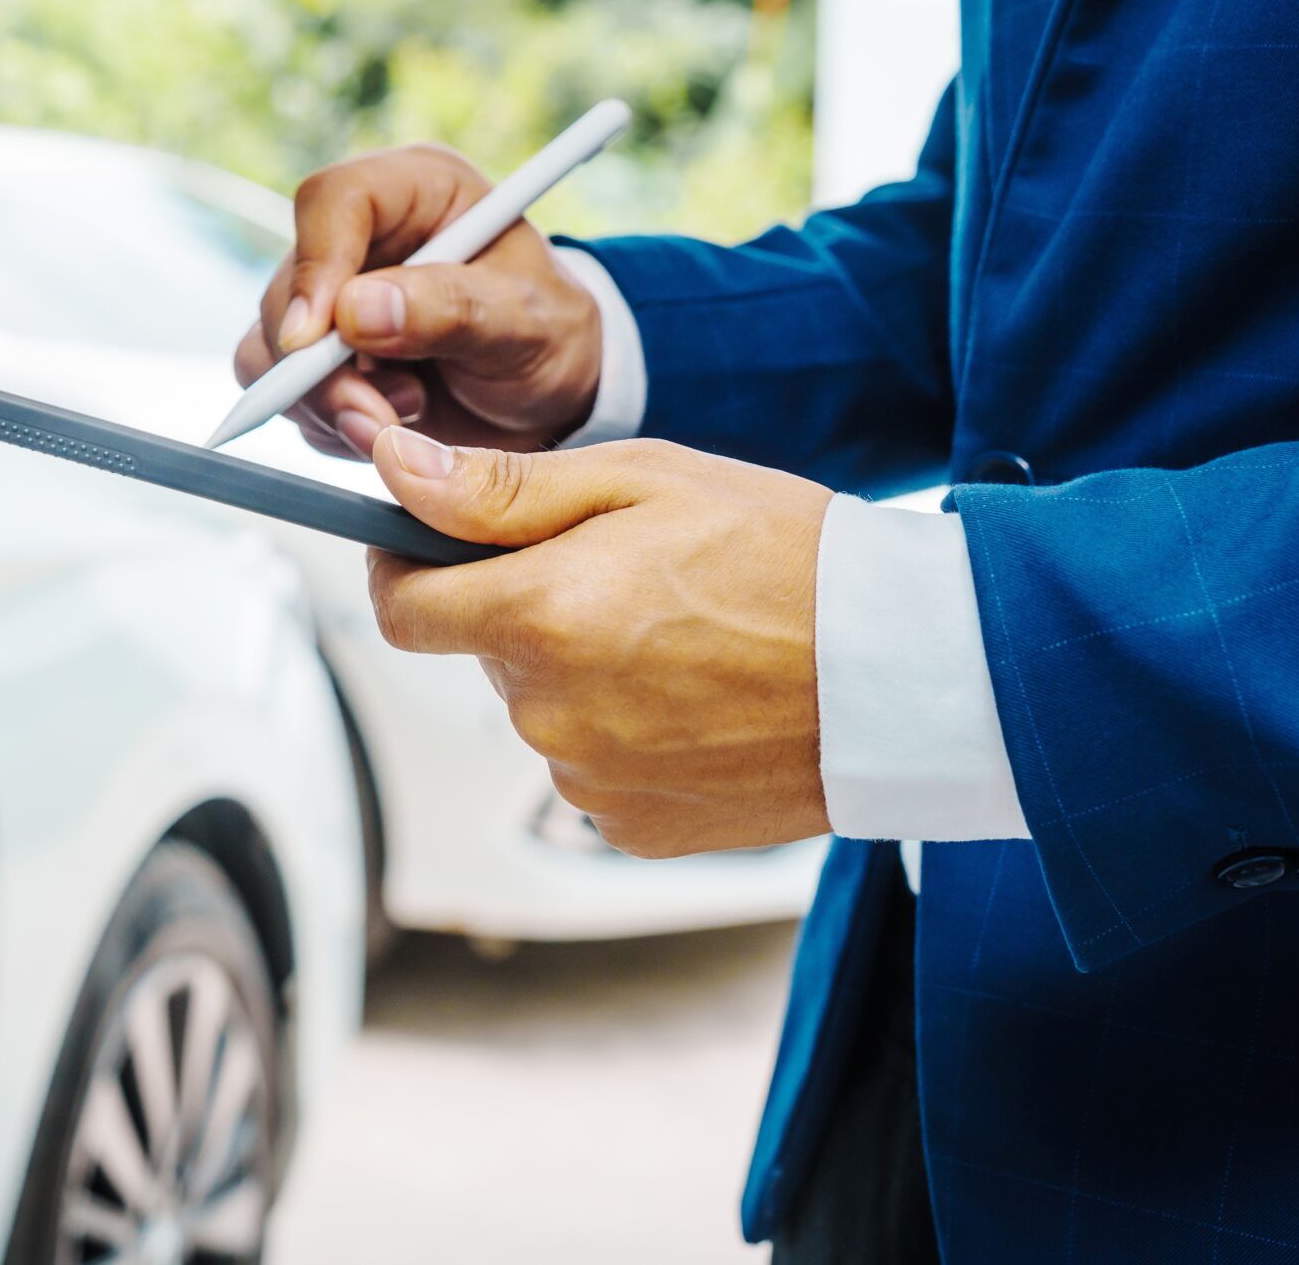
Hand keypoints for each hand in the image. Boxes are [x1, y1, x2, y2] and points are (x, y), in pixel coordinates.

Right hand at [233, 144, 604, 459]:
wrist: (550, 393)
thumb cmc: (550, 333)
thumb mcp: (526, 319)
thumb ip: (451, 308)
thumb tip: (354, 311)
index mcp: (414, 191)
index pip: (333, 201)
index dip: (314, 267)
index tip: (315, 339)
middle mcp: (361, 240)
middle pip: (287, 290)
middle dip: (322, 369)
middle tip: (378, 414)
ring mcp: (332, 301)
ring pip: (270, 351)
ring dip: (327, 404)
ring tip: (410, 417)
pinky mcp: (319, 360)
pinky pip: (288, 399)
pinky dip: (331, 426)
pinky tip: (393, 427)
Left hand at [364, 427, 833, 857]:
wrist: (904, 669)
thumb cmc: (784, 555)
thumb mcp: (641, 481)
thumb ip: (501, 489)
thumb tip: (394, 471)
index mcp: (539, 618)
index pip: (401, 610)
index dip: (404, 568)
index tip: (430, 544)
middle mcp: (550, 713)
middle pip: (484, 653)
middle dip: (523, 607)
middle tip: (623, 572)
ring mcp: (590, 781)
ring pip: (541, 708)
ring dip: (577, 669)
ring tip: (679, 634)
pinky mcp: (634, 827)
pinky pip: (591, 765)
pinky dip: (622, 728)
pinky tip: (695, 695)